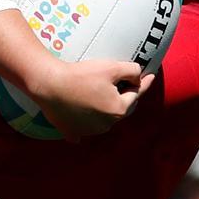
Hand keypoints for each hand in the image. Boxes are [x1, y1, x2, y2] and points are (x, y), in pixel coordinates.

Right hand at [30, 59, 153, 140]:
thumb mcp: (113, 67)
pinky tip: (85, 122)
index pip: (136, 93)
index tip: (150, 76)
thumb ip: (132, 70)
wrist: (48, 85)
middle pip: (121, 107)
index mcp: (118, 110)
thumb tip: (138, 76)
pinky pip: (82, 129)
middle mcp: (106, 125)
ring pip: (104, 117)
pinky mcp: (71, 131)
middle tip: (128, 84)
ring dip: (107, 108)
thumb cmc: (81, 75)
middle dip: (126, 96)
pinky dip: (86, 124)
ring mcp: (88, 131)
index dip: (144, 82)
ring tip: (105, 96)